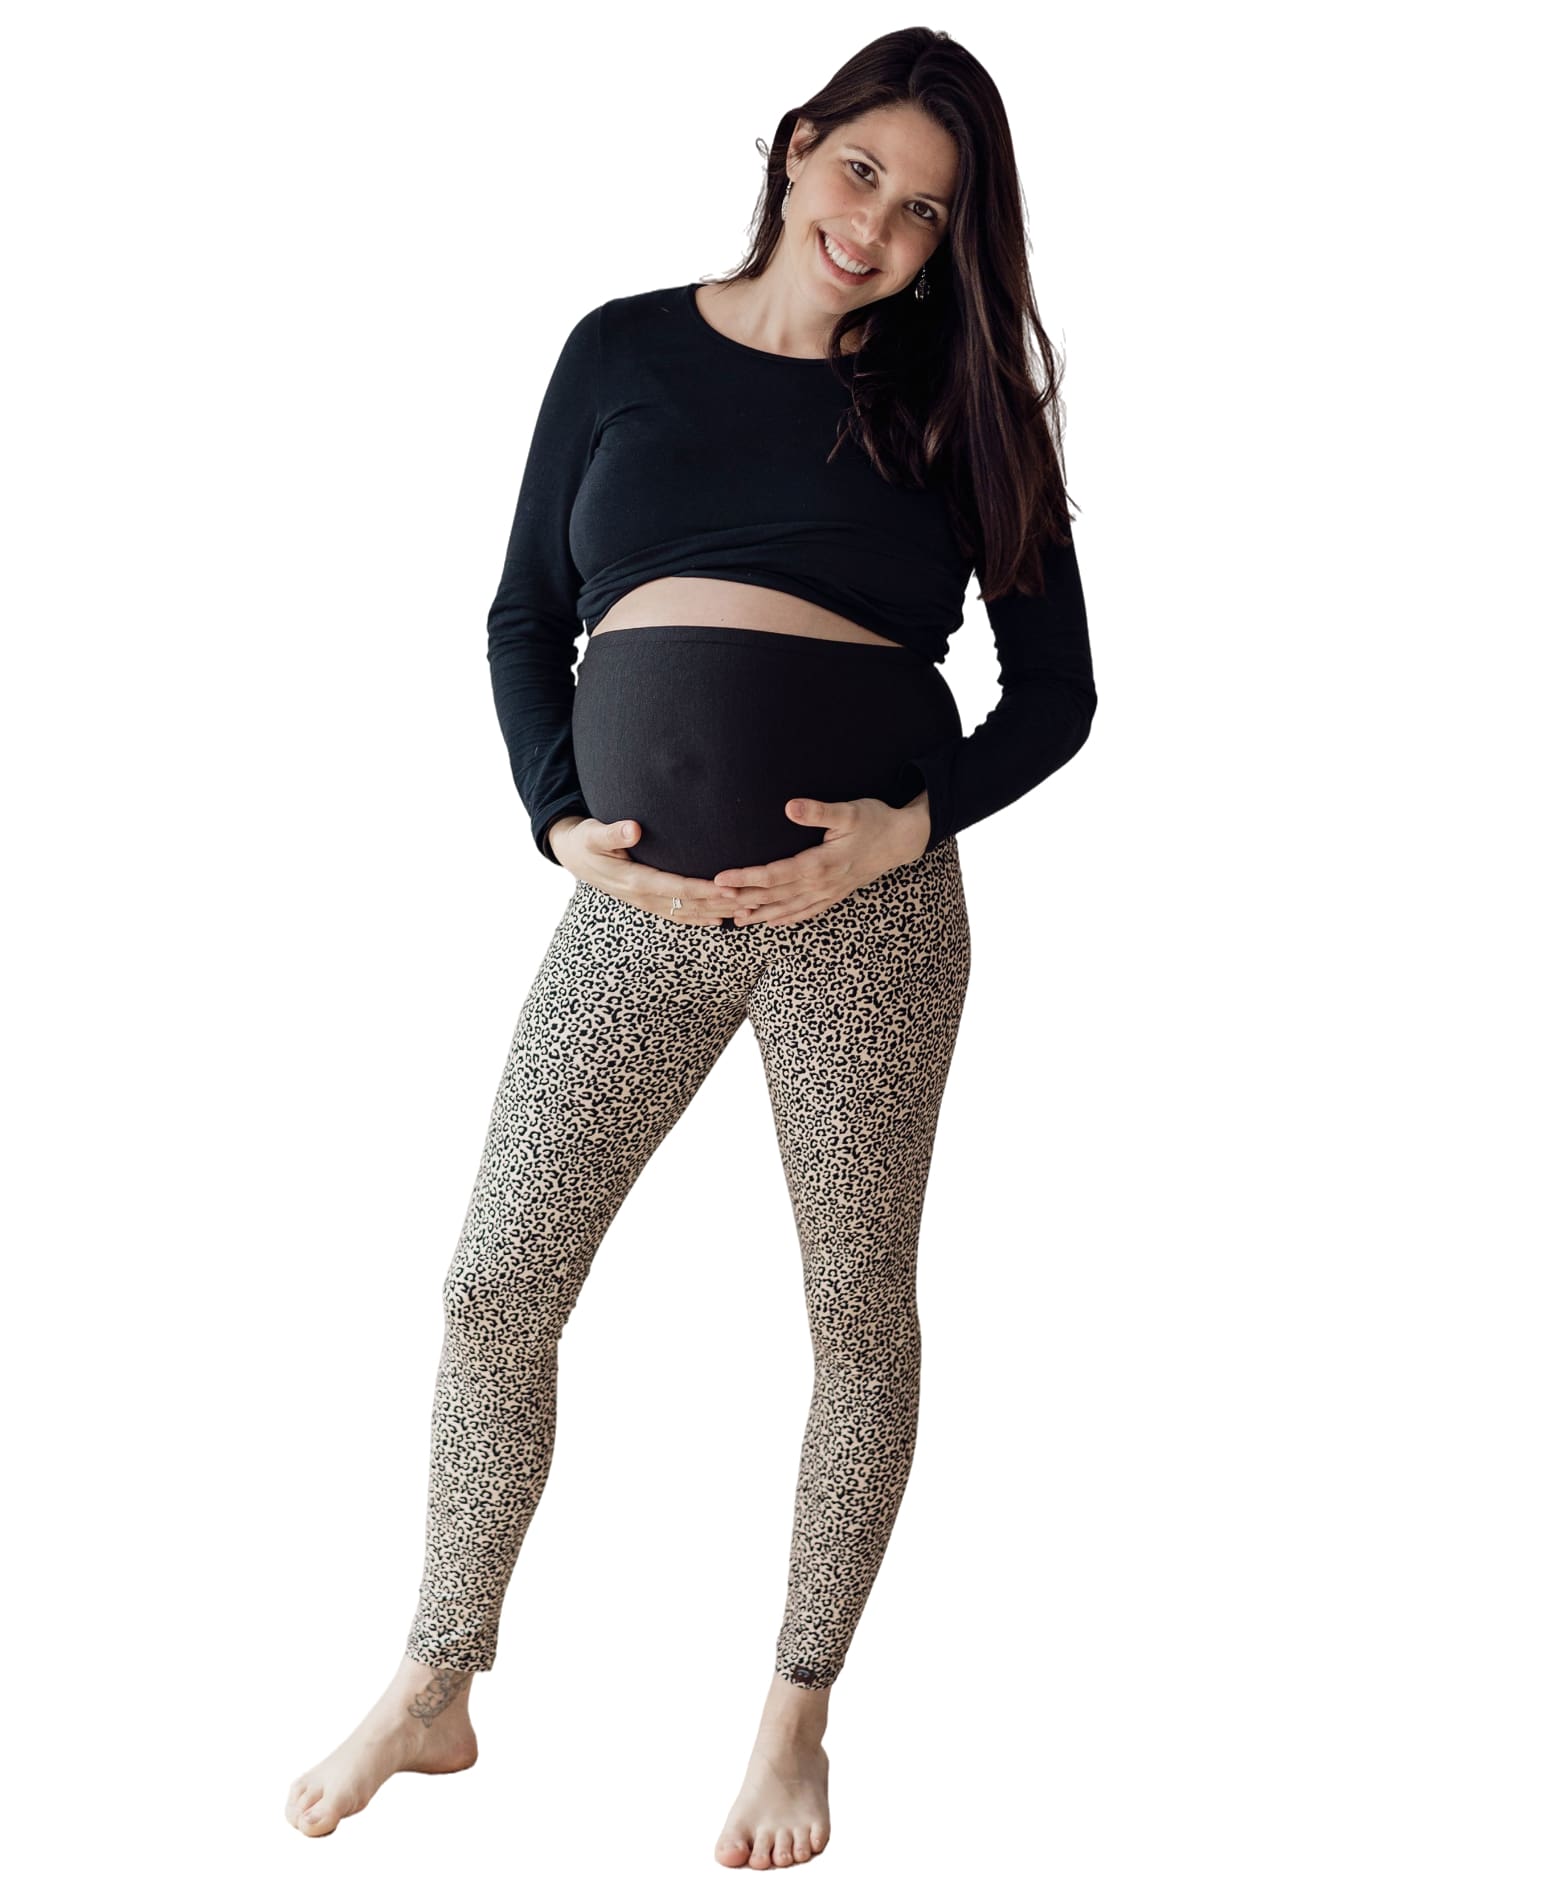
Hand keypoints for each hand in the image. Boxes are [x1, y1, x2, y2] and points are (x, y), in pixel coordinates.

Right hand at [548, 814, 745, 925]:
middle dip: (720, 904)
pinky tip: (721, 920)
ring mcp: (646, 903)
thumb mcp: (593, 834)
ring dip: (716, 913)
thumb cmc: (586, 840)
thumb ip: (612, 833)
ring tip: (745, 913)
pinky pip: (678, 915)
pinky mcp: (648, 902)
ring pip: (687, 912)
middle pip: (689, 904)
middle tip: (751, 902)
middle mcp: (643, 896)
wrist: (573, 856)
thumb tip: (633, 829)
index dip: (704, 889)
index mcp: (634, 880)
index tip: (729, 888)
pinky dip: (700, 918)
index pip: (677, 887)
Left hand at [712, 792, 931, 928]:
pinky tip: (770, 922)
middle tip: (715, 901)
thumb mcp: (850, 811)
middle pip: (775, 895)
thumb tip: (790, 806)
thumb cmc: (874, 821)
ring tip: (734, 919)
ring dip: (760, 914)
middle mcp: (821, 883)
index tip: (721, 878)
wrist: (902, 841)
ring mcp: (828, 893)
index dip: (746, 878)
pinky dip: (786, 919)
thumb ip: (819, 811)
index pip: (774, 874)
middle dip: (744, 898)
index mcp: (820, 863)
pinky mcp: (834, 895)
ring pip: (788, 908)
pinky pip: (806, 912)